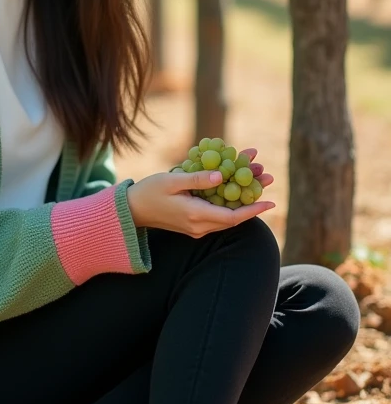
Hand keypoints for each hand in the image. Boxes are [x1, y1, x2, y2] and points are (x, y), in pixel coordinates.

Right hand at [126, 146, 274, 238]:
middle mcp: (199, 226)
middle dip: (252, 196)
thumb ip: (196, 179)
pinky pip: (217, 215)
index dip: (253, 209)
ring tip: (255, 175)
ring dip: (242, 197)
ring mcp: (197, 228)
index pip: (232, 217)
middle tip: (266, 177)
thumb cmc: (149, 191)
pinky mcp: (194, 225)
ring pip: (227, 215)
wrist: (132, 211)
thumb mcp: (171, 180)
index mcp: (195, 215)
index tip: (271, 200)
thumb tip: (221, 175)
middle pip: (234, 215)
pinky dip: (228, 200)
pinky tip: (234, 184)